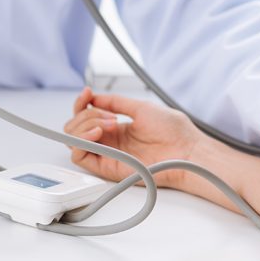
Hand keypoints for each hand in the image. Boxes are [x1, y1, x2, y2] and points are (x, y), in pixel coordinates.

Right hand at [64, 88, 202, 188]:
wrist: (186, 150)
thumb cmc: (173, 132)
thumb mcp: (141, 108)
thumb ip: (116, 103)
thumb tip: (95, 97)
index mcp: (117, 128)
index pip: (86, 116)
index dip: (81, 103)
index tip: (87, 92)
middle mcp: (109, 142)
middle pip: (75, 127)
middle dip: (85, 114)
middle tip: (110, 116)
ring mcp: (107, 155)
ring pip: (72, 141)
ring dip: (83, 126)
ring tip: (107, 124)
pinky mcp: (107, 168)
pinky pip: (79, 157)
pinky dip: (81, 142)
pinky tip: (98, 133)